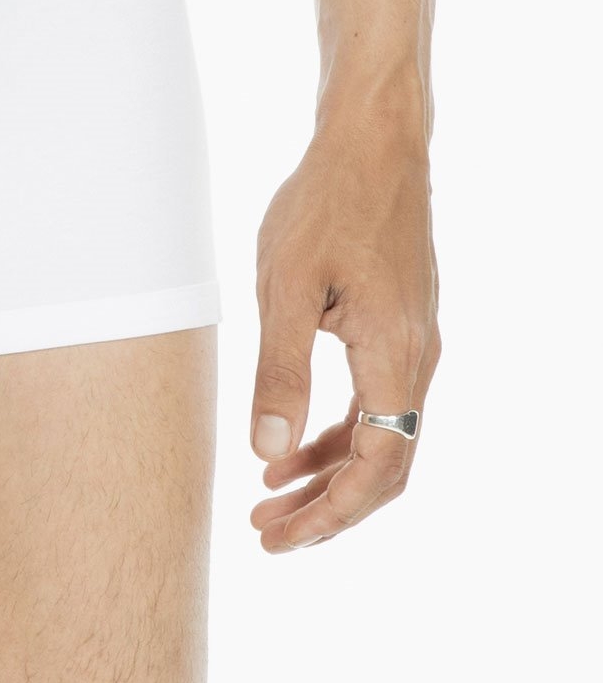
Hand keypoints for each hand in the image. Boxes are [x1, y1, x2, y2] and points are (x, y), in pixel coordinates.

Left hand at [248, 116, 439, 551]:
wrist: (371, 143)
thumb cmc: (324, 204)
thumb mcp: (284, 287)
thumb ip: (278, 370)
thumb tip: (266, 450)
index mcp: (395, 356)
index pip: (377, 468)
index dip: (329, 514)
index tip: (279, 538)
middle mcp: (418, 358)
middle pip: (384, 466)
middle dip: (327, 508)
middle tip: (265, 533)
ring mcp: (413, 342)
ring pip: (380, 436)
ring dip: (328, 472)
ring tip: (269, 496)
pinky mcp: (399, 325)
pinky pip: (376, 401)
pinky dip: (336, 431)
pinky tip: (291, 441)